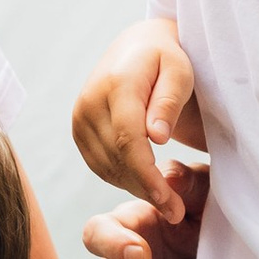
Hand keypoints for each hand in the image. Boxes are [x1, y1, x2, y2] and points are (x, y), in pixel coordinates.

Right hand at [72, 23, 202, 213]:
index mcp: (117, 84)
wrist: (136, 46)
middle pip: (117, 158)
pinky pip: (98, 164)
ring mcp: (79, 116)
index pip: (128, 140)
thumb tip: (157, 137)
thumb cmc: (167, 58)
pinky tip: (145, 182)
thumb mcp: (181, 71)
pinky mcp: (78, 129)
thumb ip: (169, 102)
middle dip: (146, 189)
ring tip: (165, 199)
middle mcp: (90, 101)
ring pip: (105, 166)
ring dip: (135, 187)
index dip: (148, 176)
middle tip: (176, 211)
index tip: (170, 203)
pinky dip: (122, 178)